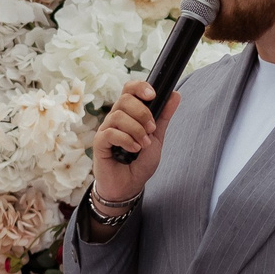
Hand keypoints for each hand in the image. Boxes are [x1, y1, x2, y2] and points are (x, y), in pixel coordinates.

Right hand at [92, 79, 181, 204]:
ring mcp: (106, 130)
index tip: (153, 96)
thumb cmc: (140, 162)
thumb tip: (175, 95)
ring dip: (136, 130)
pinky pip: (111, 133)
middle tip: (151, 130)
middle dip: (143, 113)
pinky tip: (134, 150)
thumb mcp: (157, 137)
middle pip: (124, 99)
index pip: (129, 90)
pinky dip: (126, 140)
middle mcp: (115, 118)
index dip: (140, 87)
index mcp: (129, 113)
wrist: (129, 185)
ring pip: (118, 116)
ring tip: (143, 144)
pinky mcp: (99, 143)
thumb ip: (163, 117)